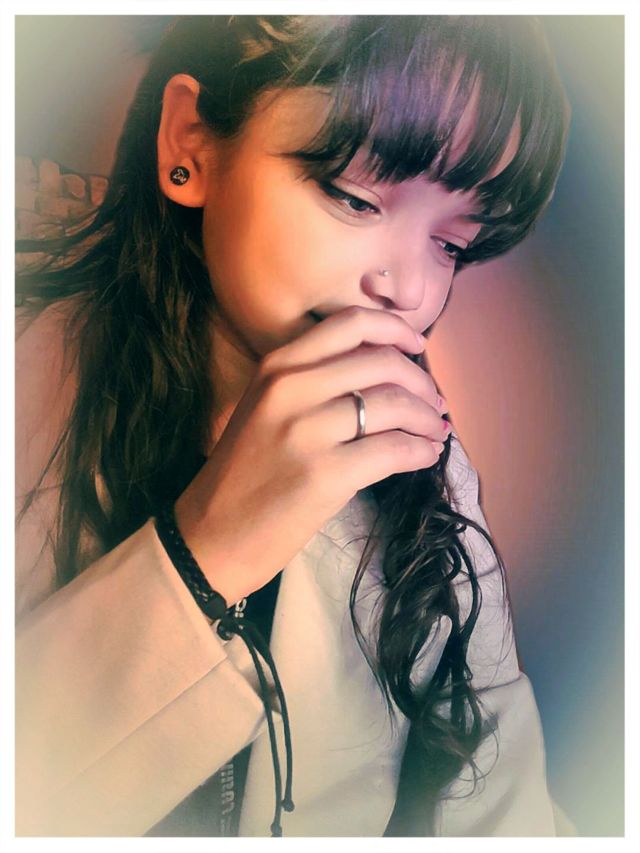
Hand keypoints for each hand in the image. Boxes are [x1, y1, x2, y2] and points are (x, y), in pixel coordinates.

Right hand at [174, 306, 450, 604]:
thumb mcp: (266, 407)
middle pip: (383, 362)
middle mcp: (291, 388)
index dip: (396, 329)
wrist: (211, 534)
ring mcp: (308, 431)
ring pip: (394, 405)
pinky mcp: (325, 474)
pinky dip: (421, 451)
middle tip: (433, 404)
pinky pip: (395, 450)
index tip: (418, 346)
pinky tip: (426, 456)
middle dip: (421, 383)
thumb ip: (314, 380)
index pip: (350, 323)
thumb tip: (386, 368)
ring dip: (427, 418)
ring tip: (434, 432)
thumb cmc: (244, 472)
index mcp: (277, 366)